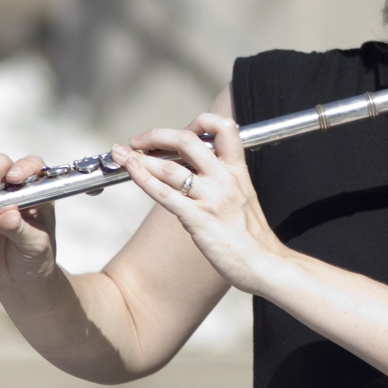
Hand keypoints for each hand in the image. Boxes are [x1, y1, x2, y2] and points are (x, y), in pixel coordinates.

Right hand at [0, 154, 57, 292]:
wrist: (17, 281)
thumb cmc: (35, 258)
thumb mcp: (35, 247)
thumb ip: (22, 230)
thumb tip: (6, 214)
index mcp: (36, 192)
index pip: (31, 167)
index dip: (23, 167)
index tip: (14, 179)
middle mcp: (11, 190)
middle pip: (0, 166)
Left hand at [110, 113, 285, 291]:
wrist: (266, 265)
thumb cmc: (253, 237)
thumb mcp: (243, 197)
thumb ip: (222, 180)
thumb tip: (195, 173)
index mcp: (238, 170)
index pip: (222, 126)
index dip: (197, 122)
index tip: (177, 132)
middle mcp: (224, 178)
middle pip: (187, 140)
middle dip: (156, 135)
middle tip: (138, 141)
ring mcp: (212, 198)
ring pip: (170, 166)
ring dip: (139, 157)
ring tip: (120, 153)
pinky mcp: (199, 219)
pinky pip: (165, 193)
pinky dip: (143, 178)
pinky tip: (130, 170)